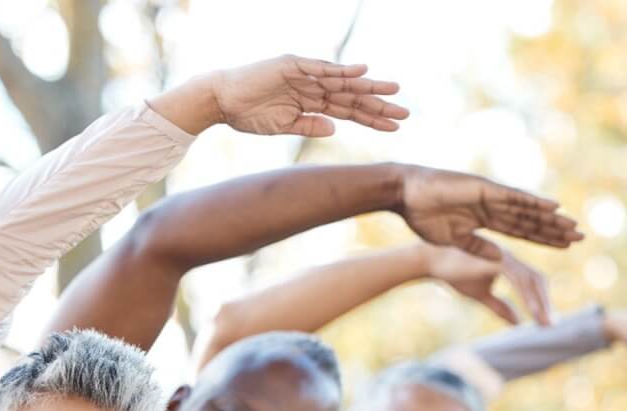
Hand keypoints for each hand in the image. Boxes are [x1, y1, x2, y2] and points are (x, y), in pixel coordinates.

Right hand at [208, 56, 408, 136]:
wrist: (221, 101)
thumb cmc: (248, 115)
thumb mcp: (283, 127)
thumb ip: (309, 126)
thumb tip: (335, 128)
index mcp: (312, 103)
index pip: (348, 111)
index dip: (371, 119)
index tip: (394, 127)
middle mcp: (313, 87)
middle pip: (352, 97)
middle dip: (378, 105)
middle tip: (405, 112)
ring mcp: (304, 75)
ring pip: (343, 82)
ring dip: (368, 87)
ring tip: (393, 91)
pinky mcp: (292, 65)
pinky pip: (321, 68)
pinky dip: (341, 70)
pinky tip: (363, 72)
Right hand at [397, 166, 582, 261]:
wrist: (406, 197)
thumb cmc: (423, 217)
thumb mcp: (454, 241)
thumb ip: (477, 249)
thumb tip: (498, 259)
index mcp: (485, 220)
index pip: (521, 230)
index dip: (543, 238)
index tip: (563, 246)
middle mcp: (493, 207)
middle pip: (531, 221)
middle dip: (554, 230)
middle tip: (580, 237)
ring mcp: (492, 197)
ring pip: (528, 209)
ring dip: (551, 218)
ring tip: (573, 226)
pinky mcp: (486, 189)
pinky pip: (516, 197)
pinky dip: (535, 203)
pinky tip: (554, 208)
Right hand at [424, 245, 552, 324]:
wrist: (431, 260)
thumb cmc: (455, 274)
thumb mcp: (482, 295)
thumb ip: (500, 307)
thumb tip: (518, 323)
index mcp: (509, 264)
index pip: (532, 282)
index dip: (542, 301)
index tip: (546, 321)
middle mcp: (510, 258)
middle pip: (537, 280)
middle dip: (546, 303)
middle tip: (550, 326)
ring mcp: (504, 257)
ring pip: (530, 279)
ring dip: (540, 302)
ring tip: (544, 323)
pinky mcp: (496, 259)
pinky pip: (518, 278)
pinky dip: (527, 295)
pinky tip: (531, 311)